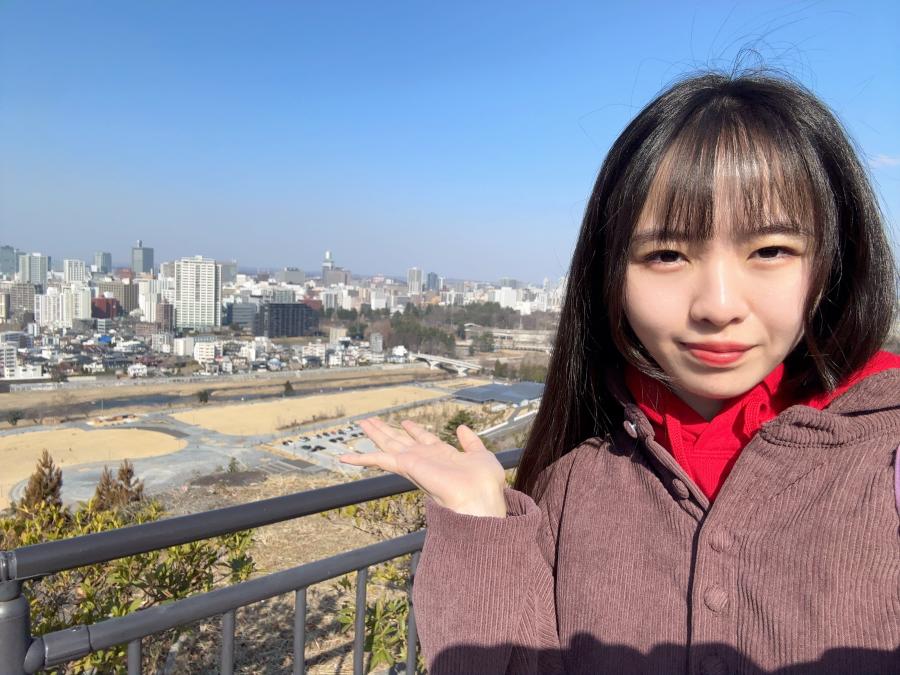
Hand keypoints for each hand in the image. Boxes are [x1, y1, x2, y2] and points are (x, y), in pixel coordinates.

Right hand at [338, 417, 507, 516]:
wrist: (480, 498)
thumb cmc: (484, 483)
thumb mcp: (479, 454)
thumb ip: (470, 442)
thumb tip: (461, 428)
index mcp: (442, 455)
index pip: (424, 439)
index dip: (414, 430)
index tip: (405, 422)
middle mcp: (425, 458)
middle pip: (401, 440)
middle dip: (387, 430)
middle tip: (371, 420)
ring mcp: (415, 463)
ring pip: (388, 445)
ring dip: (375, 434)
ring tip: (361, 422)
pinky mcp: (406, 467)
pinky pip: (380, 460)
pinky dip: (362, 458)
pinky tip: (345, 456)